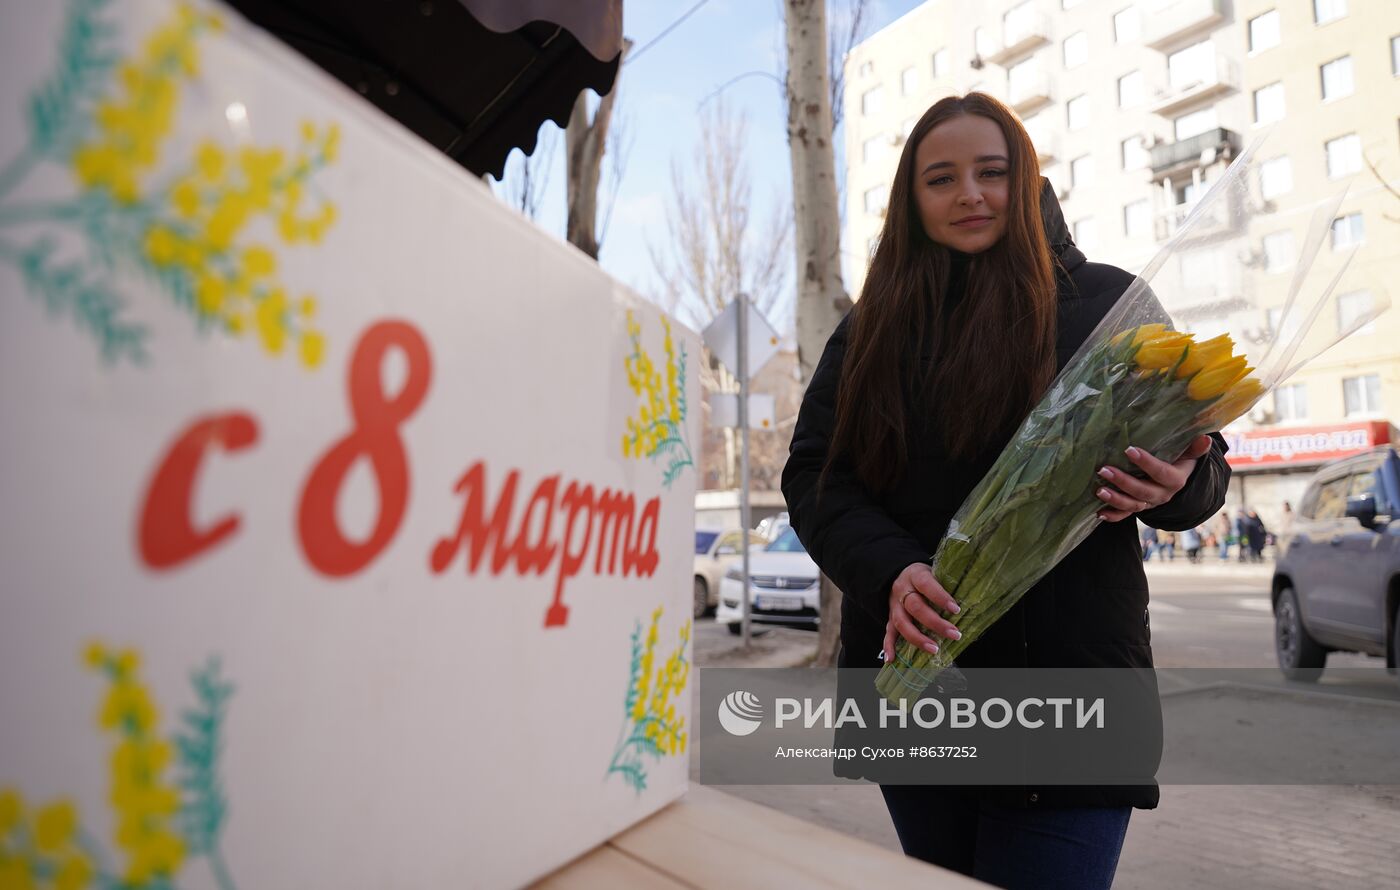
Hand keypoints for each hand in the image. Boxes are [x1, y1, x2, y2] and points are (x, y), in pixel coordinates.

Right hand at [883, 562, 960, 662]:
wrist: (899, 574)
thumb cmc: (925, 577)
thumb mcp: (935, 573)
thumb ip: (947, 585)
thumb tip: (971, 602)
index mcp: (915, 575)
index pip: (926, 585)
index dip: (940, 597)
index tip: (956, 610)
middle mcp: (902, 590)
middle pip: (915, 607)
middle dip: (935, 623)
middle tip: (954, 634)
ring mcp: (894, 605)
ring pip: (902, 622)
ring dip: (917, 638)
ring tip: (934, 649)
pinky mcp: (890, 617)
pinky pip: (888, 632)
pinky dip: (889, 646)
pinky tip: (891, 659)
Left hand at [1095, 434, 1211, 522]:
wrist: (1175, 482)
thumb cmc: (1178, 461)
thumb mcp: (1187, 455)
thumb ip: (1194, 448)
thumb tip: (1206, 439)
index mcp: (1175, 480)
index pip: (1161, 473)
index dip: (1146, 463)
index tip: (1129, 450)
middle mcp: (1162, 495)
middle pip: (1143, 491)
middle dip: (1123, 482)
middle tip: (1104, 469)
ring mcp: (1149, 503)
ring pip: (1132, 505)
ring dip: (1115, 499)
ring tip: (1099, 490)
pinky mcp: (1138, 508)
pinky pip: (1125, 515)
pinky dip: (1113, 516)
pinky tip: (1099, 513)